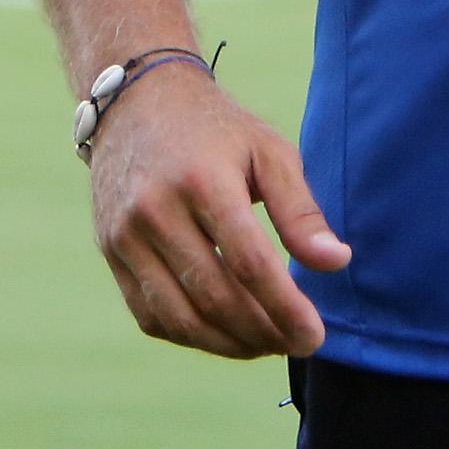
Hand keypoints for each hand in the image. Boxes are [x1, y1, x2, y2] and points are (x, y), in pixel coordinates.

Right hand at [86, 68, 351, 358]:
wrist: (136, 103)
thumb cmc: (217, 130)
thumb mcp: (268, 151)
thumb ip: (301, 211)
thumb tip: (337, 262)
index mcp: (203, 180)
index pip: (249, 263)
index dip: (285, 308)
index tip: (316, 335)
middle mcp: (156, 210)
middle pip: (215, 297)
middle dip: (264, 333)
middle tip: (298, 344)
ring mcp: (125, 235)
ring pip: (180, 317)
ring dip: (229, 345)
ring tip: (267, 345)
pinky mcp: (110, 252)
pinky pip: (151, 316)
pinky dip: (191, 336)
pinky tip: (225, 335)